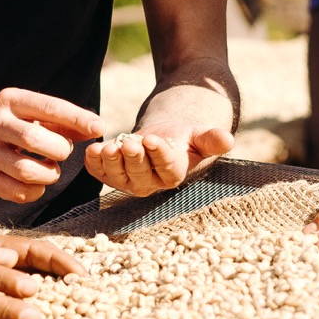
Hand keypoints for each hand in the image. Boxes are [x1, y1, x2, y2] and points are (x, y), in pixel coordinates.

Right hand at [0, 88, 103, 202]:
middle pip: (37, 140)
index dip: (77, 119)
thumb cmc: (1, 124)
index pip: (48, 107)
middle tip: (61, 152)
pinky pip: (19, 192)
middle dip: (59, 150)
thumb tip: (94, 128)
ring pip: (29, 171)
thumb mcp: (22, 111)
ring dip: (49, 174)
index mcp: (9, 101)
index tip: (99, 128)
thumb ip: (57, 120)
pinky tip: (35, 184)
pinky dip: (36, 191)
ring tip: (49, 170)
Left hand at [84, 122, 231, 196]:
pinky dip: (95, 165)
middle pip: (141, 174)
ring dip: (111, 162)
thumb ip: (212, 139)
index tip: (151, 138)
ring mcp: (131, 181)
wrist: (166, 137)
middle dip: (133, 158)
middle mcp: (152, 183)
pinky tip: (91, 151)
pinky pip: (102, 174)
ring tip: (106, 147)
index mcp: (175, 173)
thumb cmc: (186, 137)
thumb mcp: (200, 134)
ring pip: (119, 176)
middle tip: (128, 142)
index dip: (158, 154)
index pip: (167, 167)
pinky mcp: (114, 176)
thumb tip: (228, 139)